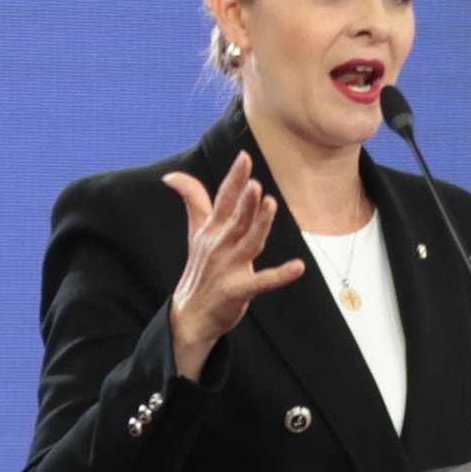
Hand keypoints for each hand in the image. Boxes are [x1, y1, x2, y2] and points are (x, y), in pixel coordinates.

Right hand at [160, 153, 309, 380]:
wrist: (190, 314)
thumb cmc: (200, 269)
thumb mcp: (195, 232)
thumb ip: (193, 200)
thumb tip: (172, 175)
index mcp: (212, 229)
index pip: (223, 199)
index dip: (234, 178)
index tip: (245, 158)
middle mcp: (220, 245)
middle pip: (236, 219)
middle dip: (245, 202)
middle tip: (254, 184)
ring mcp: (228, 268)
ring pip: (249, 242)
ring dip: (260, 225)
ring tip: (271, 206)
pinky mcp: (237, 290)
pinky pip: (262, 282)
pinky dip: (280, 276)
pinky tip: (298, 267)